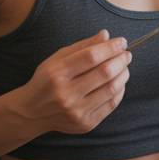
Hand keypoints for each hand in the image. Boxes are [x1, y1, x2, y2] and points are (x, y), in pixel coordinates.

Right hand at [16, 30, 131, 133]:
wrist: (31, 112)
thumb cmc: (47, 80)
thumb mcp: (57, 59)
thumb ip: (82, 47)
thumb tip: (106, 35)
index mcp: (57, 73)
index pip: (91, 56)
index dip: (110, 47)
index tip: (122, 42)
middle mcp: (66, 94)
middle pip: (105, 72)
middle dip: (121, 60)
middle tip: (127, 54)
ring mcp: (77, 111)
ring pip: (111, 89)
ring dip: (123, 74)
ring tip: (124, 67)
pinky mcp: (86, 124)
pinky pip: (111, 104)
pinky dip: (119, 90)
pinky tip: (119, 82)